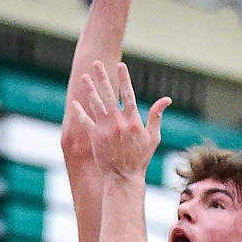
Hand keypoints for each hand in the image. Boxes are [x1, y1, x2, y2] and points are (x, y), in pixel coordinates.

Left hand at [69, 61, 169, 182]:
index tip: (120, 65)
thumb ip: (156, 116)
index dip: (124, 79)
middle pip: (109, 95)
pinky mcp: (95, 138)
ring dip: (89, 90)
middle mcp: (118, 122)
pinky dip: (80, 111)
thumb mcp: (153, 137)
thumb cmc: (140, 158)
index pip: (128, 94)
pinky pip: (86, 121)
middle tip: (96, 63)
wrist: (124, 178)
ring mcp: (105, 130)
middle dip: (102, 78)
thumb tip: (166, 99)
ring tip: (84, 77)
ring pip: (96, 105)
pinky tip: (75, 101)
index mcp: (133, 120)